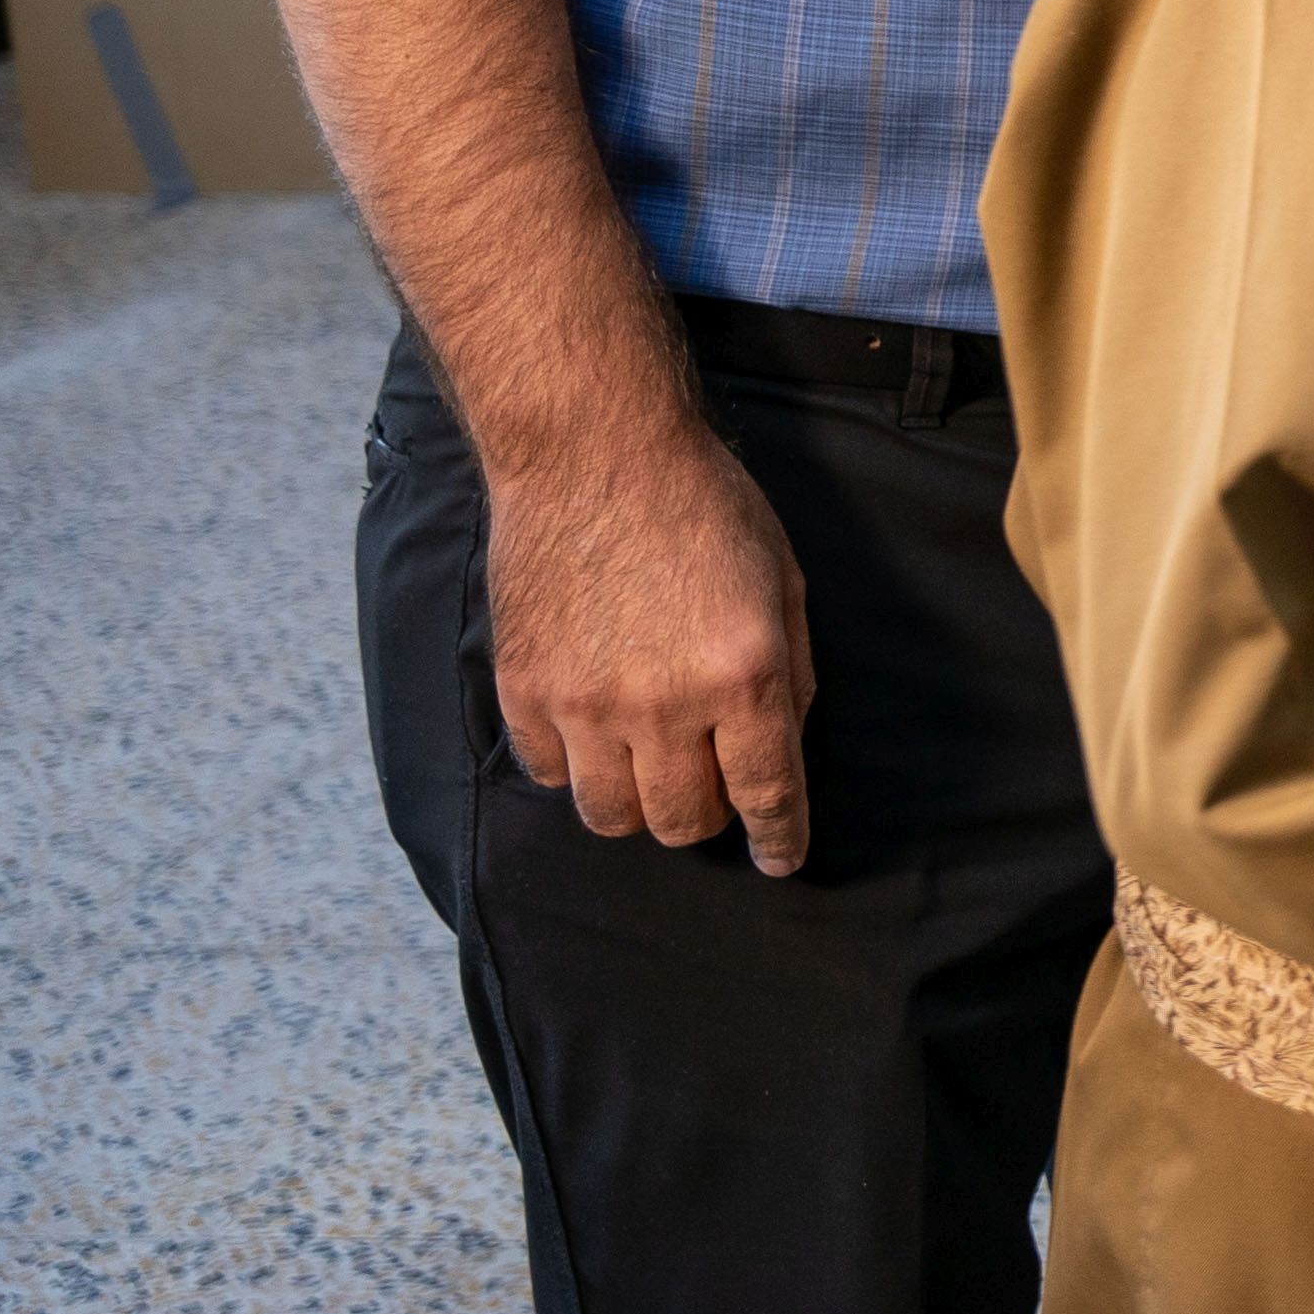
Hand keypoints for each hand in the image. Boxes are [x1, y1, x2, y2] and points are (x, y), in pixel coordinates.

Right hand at [479, 407, 818, 874]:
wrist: (594, 454)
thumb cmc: (704, 507)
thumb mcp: (783, 582)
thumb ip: (790, 675)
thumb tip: (781, 751)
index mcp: (744, 674)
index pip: (767, 793)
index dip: (780, 839)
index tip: (781, 860)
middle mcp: (664, 703)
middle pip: (683, 822)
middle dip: (708, 817)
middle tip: (713, 784)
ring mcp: (585, 703)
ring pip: (611, 816)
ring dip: (639, 804)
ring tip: (652, 763)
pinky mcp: (524, 691)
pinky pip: (551, 774)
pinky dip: (578, 767)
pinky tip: (595, 727)